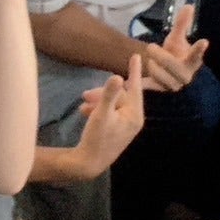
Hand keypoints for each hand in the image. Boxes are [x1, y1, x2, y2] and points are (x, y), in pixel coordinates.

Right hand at [72, 55, 144, 176]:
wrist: (88, 164)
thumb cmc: (96, 138)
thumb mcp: (101, 113)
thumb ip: (108, 94)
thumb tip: (117, 75)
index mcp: (135, 115)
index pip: (135, 88)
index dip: (134, 71)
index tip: (136, 55)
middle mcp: (134, 120)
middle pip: (121, 96)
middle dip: (104, 92)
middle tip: (85, 94)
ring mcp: (126, 126)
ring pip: (113, 104)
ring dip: (98, 101)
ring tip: (83, 103)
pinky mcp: (117, 131)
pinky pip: (109, 113)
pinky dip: (98, 109)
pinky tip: (84, 111)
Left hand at [140, 4, 208, 91]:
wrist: (167, 72)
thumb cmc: (174, 54)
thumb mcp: (177, 38)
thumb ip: (182, 24)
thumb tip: (188, 6)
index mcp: (191, 62)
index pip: (196, 55)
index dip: (199, 49)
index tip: (204, 41)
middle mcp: (184, 76)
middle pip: (174, 67)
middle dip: (162, 58)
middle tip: (150, 47)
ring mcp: (171, 84)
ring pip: (160, 77)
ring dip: (152, 68)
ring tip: (146, 60)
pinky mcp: (157, 90)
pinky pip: (148, 86)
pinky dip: (139, 84)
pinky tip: (128, 82)